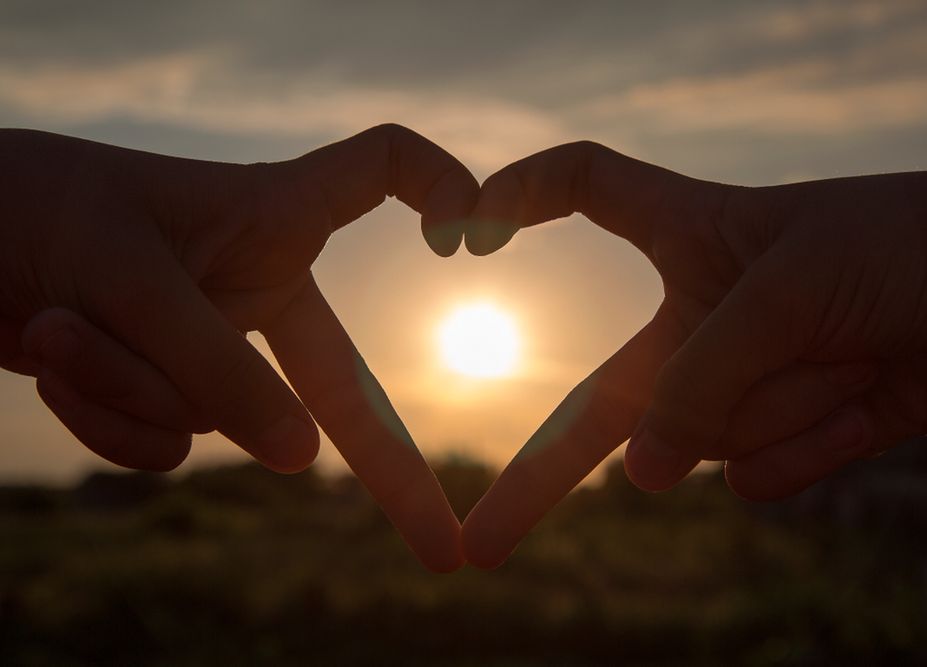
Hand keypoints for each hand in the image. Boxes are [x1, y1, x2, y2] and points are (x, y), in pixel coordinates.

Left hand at [0, 125, 476, 570]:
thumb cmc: (38, 211)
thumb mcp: (130, 278)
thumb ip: (217, 366)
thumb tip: (301, 461)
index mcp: (272, 216)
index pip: (379, 171)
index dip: (439, 183)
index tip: (479, 225)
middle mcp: (258, 286)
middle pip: (346, 383)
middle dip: (391, 474)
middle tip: (441, 549)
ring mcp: (214, 347)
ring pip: (212, 415)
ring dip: (128, 385)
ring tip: (64, 324)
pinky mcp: (163, 390)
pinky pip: (164, 439)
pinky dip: (104, 415)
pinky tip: (55, 357)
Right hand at [460, 141, 926, 567]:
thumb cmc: (904, 249)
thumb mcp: (788, 290)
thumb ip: (702, 376)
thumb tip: (640, 472)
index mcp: (692, 234)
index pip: (590, 189)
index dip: (525, 193)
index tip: (465, 220)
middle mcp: (703, 315)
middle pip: (599, 398)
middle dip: (538, 479)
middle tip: (482, 543)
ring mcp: (745, 381)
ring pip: (711, 432)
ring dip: (785, 403)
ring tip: (858, 352)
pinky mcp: (793, 432)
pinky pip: (764, 467)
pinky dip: (813, 443)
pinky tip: (867, 397)